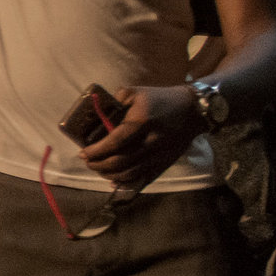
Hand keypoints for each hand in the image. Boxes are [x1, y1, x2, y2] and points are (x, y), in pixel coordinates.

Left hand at [79, 84, 202, 189]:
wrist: (192, 110)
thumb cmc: (160, 99)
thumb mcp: (136, 92)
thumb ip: (114, 101)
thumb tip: (96, 114)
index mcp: (142, 121)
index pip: (115, 142)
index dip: (96, 151)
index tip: (83, 153)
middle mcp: (151, 141)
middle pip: (121, 162)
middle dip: (99, 165)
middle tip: (87, 162)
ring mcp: (160, 155)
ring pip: (131, 173)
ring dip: (110, 175)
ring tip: (98, 169)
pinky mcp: (165, 163)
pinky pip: (144, 178)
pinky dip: (127, 183)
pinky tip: (114, 180)